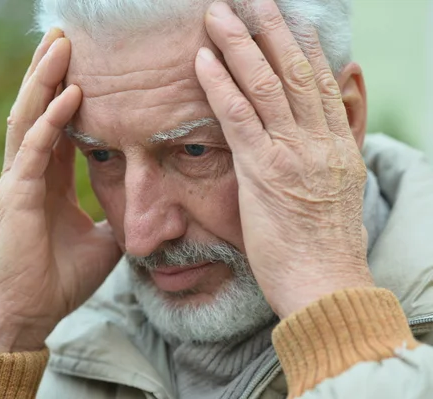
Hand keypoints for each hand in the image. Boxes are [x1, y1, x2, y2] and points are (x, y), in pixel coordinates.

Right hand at [0, 29, 121, 351]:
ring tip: (59, 45)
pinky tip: (70, 94)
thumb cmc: (60, 278)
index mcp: (47, 180)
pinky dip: (51, 120)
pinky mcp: (14, 196)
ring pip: (29, 117)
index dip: (67, 91)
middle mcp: (28, 172)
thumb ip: (113, 214)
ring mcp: (17, 181)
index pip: (56, 124)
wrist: (30, 312)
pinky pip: (34, 149)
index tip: (84, 62)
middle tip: (65, 35)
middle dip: (50, 71)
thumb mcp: (101, 239)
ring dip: (45, 80)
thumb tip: (141, 207)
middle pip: (38, 109)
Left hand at [195, 1, 373, 317]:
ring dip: (239, 44)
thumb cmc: (326, 242)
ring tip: (218, 14)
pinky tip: (204, 60)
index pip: (318, 79)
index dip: (301, 43)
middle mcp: (318, 139)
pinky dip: (220, 85)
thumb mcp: (345, 181)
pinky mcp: (265, 171)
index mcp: (336, 142)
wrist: (326, 284)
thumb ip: (342, 134)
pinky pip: (239, 117)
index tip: (285, 17)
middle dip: (270, 29)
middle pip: (293, 70)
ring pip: (265, 84)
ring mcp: (293, 152)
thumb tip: (345, 92)